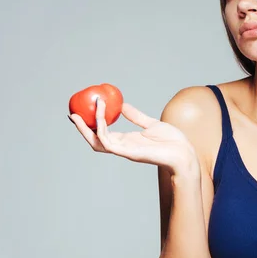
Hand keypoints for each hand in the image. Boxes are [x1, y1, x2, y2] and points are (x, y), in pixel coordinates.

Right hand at [69, 97, 199, 179]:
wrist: (183, 152)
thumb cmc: (171, 141)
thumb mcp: (152, 123)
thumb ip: (136, 116)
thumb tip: (122, 105)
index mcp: (127, 140)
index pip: (103, 133)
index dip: (91, 125)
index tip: (83, 112)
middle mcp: (122, 146)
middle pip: (94, 139)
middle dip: (82, 128)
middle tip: (73, 113)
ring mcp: (124, 150)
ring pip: (97, 140)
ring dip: (90, 125)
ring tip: (90, 107)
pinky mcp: (127, 152)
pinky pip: (108, 141)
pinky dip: (101, 128)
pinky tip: (101, 115)